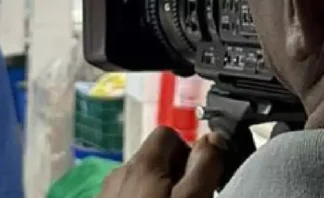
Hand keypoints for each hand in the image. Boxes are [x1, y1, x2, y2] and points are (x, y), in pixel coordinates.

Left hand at [99, 127, 226, 197]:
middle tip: (188, 197)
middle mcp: (120, 172)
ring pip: (141, 179)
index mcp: (142, 164)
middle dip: (175, 173)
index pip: (167, 132)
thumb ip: (205, 165)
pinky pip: (127, 194)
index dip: (189, 150)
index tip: (198, 176)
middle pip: (155, 157)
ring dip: (159, 189)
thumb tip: (215, 137)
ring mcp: (108, 191)